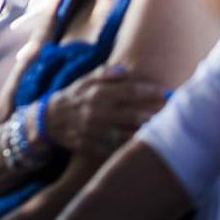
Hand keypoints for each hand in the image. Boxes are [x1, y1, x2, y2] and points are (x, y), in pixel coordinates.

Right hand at [43, 65, 166, 159]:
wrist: (48, 120)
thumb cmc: (73, 96)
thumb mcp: (85, 80)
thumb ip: (106, 74)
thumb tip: (126, 70)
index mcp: (98, 93)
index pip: (130, 91)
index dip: (151, 92)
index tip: (167, 92)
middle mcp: (97, 112)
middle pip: (134, 114)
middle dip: (155, 114)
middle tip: (171, 113)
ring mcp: (95, 131)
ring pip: (128, 134)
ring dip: (146, 132)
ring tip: (162, 129)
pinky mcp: (92, 146)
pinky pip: (116, 149)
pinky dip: (130, 146)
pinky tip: (143, 144)